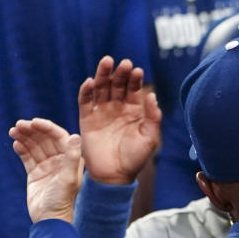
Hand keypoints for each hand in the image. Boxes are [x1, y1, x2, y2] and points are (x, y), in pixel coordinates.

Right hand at [9, 118, 82, 223]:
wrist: (49, 219)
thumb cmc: (62, 199)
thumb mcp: (68, 177)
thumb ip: (72, 157)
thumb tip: (76, 136)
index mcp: (71, 160)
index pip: (59, 137)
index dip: (47, 127)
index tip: (33, 122)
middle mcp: (60, 161)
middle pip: (45, 140)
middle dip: (33, 131)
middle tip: (18, 125)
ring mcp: (47, 167)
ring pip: (35, 147)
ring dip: (25, 137)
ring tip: (13, 131)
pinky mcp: (35, 174)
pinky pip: (28, 157)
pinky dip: (22, 149)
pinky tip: (15, 144)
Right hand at [79, 56, 160, 184]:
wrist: (115, 175)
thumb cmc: (135, 158)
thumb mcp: (150, 137)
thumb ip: (153, 117)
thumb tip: (152, 95)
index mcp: (134, 112)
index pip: (134, 90)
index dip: (135, 80)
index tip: (137, 70)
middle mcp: (117, 109)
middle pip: (117, 85)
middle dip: (120, 74)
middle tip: (123, 63)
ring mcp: (101, 113)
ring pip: (101, 89)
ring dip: (103, 75)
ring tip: (106, 62)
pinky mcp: (87, 119)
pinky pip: (85, 102)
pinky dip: (86, 91)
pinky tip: (91, 82)